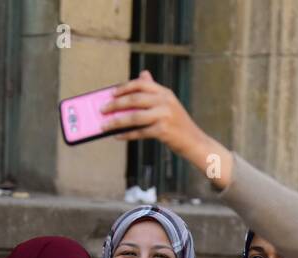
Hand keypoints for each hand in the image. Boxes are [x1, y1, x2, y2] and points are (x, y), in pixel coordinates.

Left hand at [102, 70, 233, 189]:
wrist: (195, 142)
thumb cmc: (178, 124)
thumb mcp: (168, 103)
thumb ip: (154, 91)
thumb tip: (142, 74)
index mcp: (165, 92)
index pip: (141, 84)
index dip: (124, 88)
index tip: (111, 93)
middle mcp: (165, 101)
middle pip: (134, 99)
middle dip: (115, 104)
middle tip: (102, 109)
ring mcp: (164, 116)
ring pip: (134, 116)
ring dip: (116, 121)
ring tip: (105, 125)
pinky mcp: (163, 131)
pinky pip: (139, 132)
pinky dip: (126, 134)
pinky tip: (117, 136)